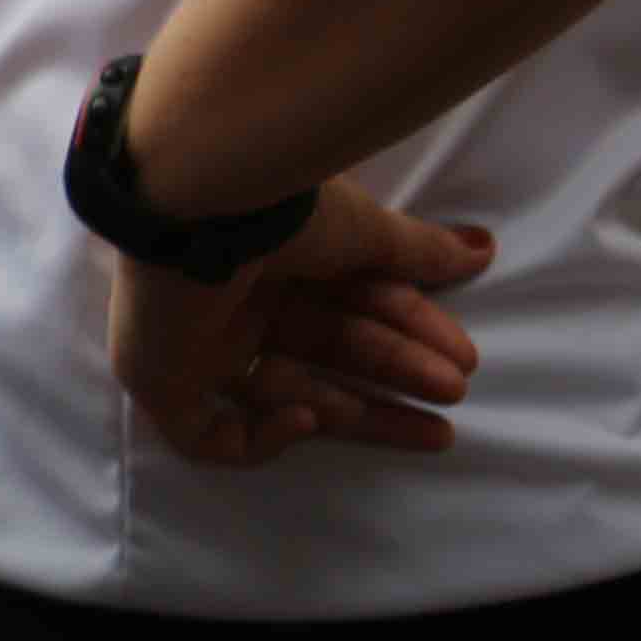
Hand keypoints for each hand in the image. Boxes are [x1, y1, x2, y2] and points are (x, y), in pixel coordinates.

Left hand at [102, 179, 491, 468]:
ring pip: (284, 392)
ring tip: (435, 428)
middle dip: (396, 372)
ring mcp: (192, 341)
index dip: (407, 328)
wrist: (197, 205)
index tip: (463, 355)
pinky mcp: (158, 381)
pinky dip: (264, 436)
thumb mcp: (362, 230)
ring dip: (361, 409)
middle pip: (324, 350)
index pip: (347, 303)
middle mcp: (233, 296)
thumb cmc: (277, 207)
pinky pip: (207, 433)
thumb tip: (482, 250)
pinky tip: (309, 417)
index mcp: (273, 255)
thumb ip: (415, 252)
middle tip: (455, 393)